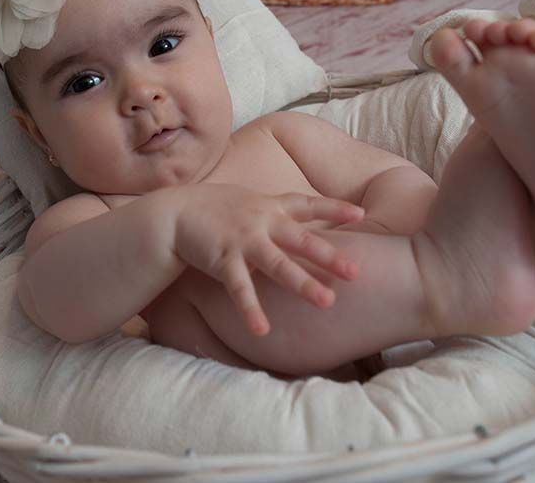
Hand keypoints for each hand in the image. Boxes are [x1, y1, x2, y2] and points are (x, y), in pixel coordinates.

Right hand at [170, 184, 364, 336]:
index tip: (360, 213)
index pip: (307, 204)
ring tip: (327, 302)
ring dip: (303, 284)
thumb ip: (275, 213)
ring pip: (279, 265)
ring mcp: (244, 241)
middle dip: (330, 256)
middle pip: (302, 239)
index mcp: (270, 207)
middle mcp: (262, 222)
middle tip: (356, 272)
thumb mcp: (249, 203)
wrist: (174, 213)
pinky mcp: (223, 259)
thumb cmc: (215, 210)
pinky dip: (251, 309)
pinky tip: (263, 331)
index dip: (334, 208)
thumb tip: (301, 226)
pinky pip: (240, 288)